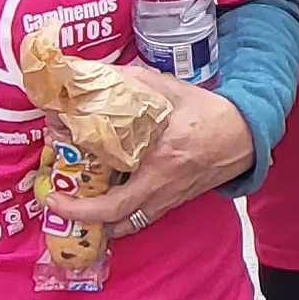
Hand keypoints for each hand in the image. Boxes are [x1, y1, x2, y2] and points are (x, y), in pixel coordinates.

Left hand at [53, 68, 252, 235]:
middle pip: (117, 223)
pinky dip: (120, 216)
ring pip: (129, 225)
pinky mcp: (176, 201)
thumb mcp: (170, 91)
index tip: (53, 197)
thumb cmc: (209, 113)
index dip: (78, 207)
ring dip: (101, 221)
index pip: (113, 202)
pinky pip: (142, 218)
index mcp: (159, 165)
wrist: (245, 133)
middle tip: (56, 203)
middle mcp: (163, 190)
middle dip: (81, 219)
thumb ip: (131, 82)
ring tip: (76, 206)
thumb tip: (93, 74)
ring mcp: (171, 200)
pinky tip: (105, 202)